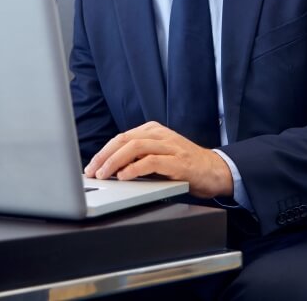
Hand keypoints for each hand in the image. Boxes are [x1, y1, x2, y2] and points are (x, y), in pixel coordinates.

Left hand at [83, 121, 233, 198]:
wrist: (215, 171)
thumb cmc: (184, 166)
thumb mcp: (158, 156)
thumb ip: (137, 157)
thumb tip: (109, 168)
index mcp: (153, 130)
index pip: (121, 138)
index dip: (103, 152)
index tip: (90, 166)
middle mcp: (160, 134)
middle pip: (124, 140)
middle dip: (104, 156)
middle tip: (92, 171)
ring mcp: (170, 146)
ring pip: (135, 148)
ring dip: (115, 162)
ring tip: (104, 174)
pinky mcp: (178, 161)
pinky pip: (151, 161)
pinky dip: (135, 169)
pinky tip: (124, 176)